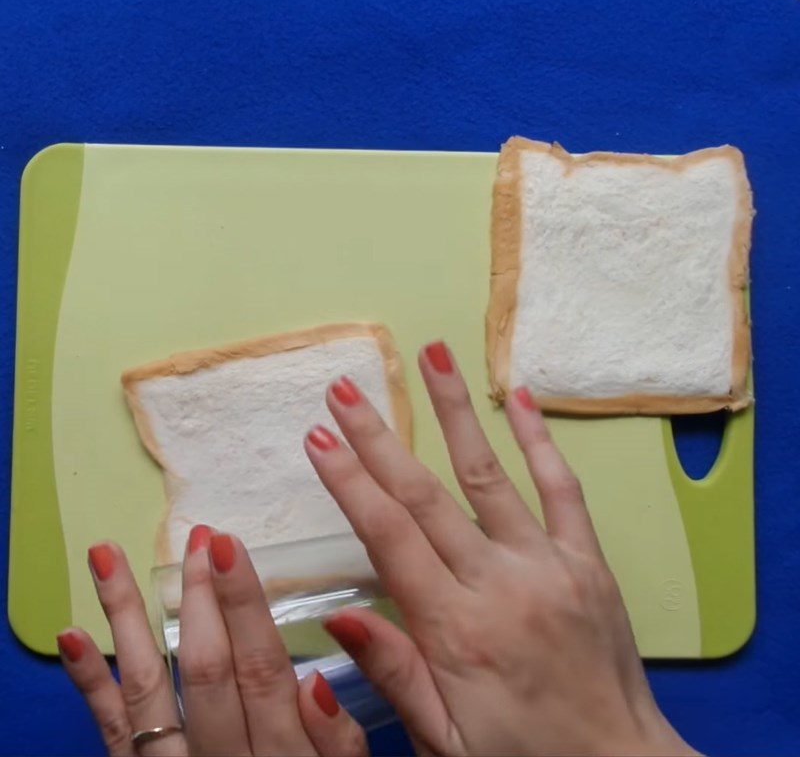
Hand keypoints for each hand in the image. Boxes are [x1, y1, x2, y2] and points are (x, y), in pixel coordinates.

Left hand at [57, 536, 366, 755]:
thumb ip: (339, 745)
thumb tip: (316, 681)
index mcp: (276, 752)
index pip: (259, 667)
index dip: (243, 605)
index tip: (228, 546)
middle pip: (204, 669)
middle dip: (198, 596)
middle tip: (197, 536)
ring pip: (146, 689)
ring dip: (126, 618)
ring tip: (107, 556)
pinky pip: (108, 733)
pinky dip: (87, 683)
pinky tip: (70, 634)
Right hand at [305, 341, 697, 756]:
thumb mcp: (445, 740)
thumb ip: (395, 673)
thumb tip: (339, 616)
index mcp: (456, 630)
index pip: (388, 538)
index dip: (349, 483)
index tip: (319, 438)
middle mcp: (499, 584)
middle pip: (426, 495)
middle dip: (378, 437)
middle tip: (345, 388)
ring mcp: (548, 564)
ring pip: (491, 474)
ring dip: (455, 410)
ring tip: (431, 354)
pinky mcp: (586, 560)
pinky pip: (563, 489)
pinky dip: (541, 439)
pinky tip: (520, 395)